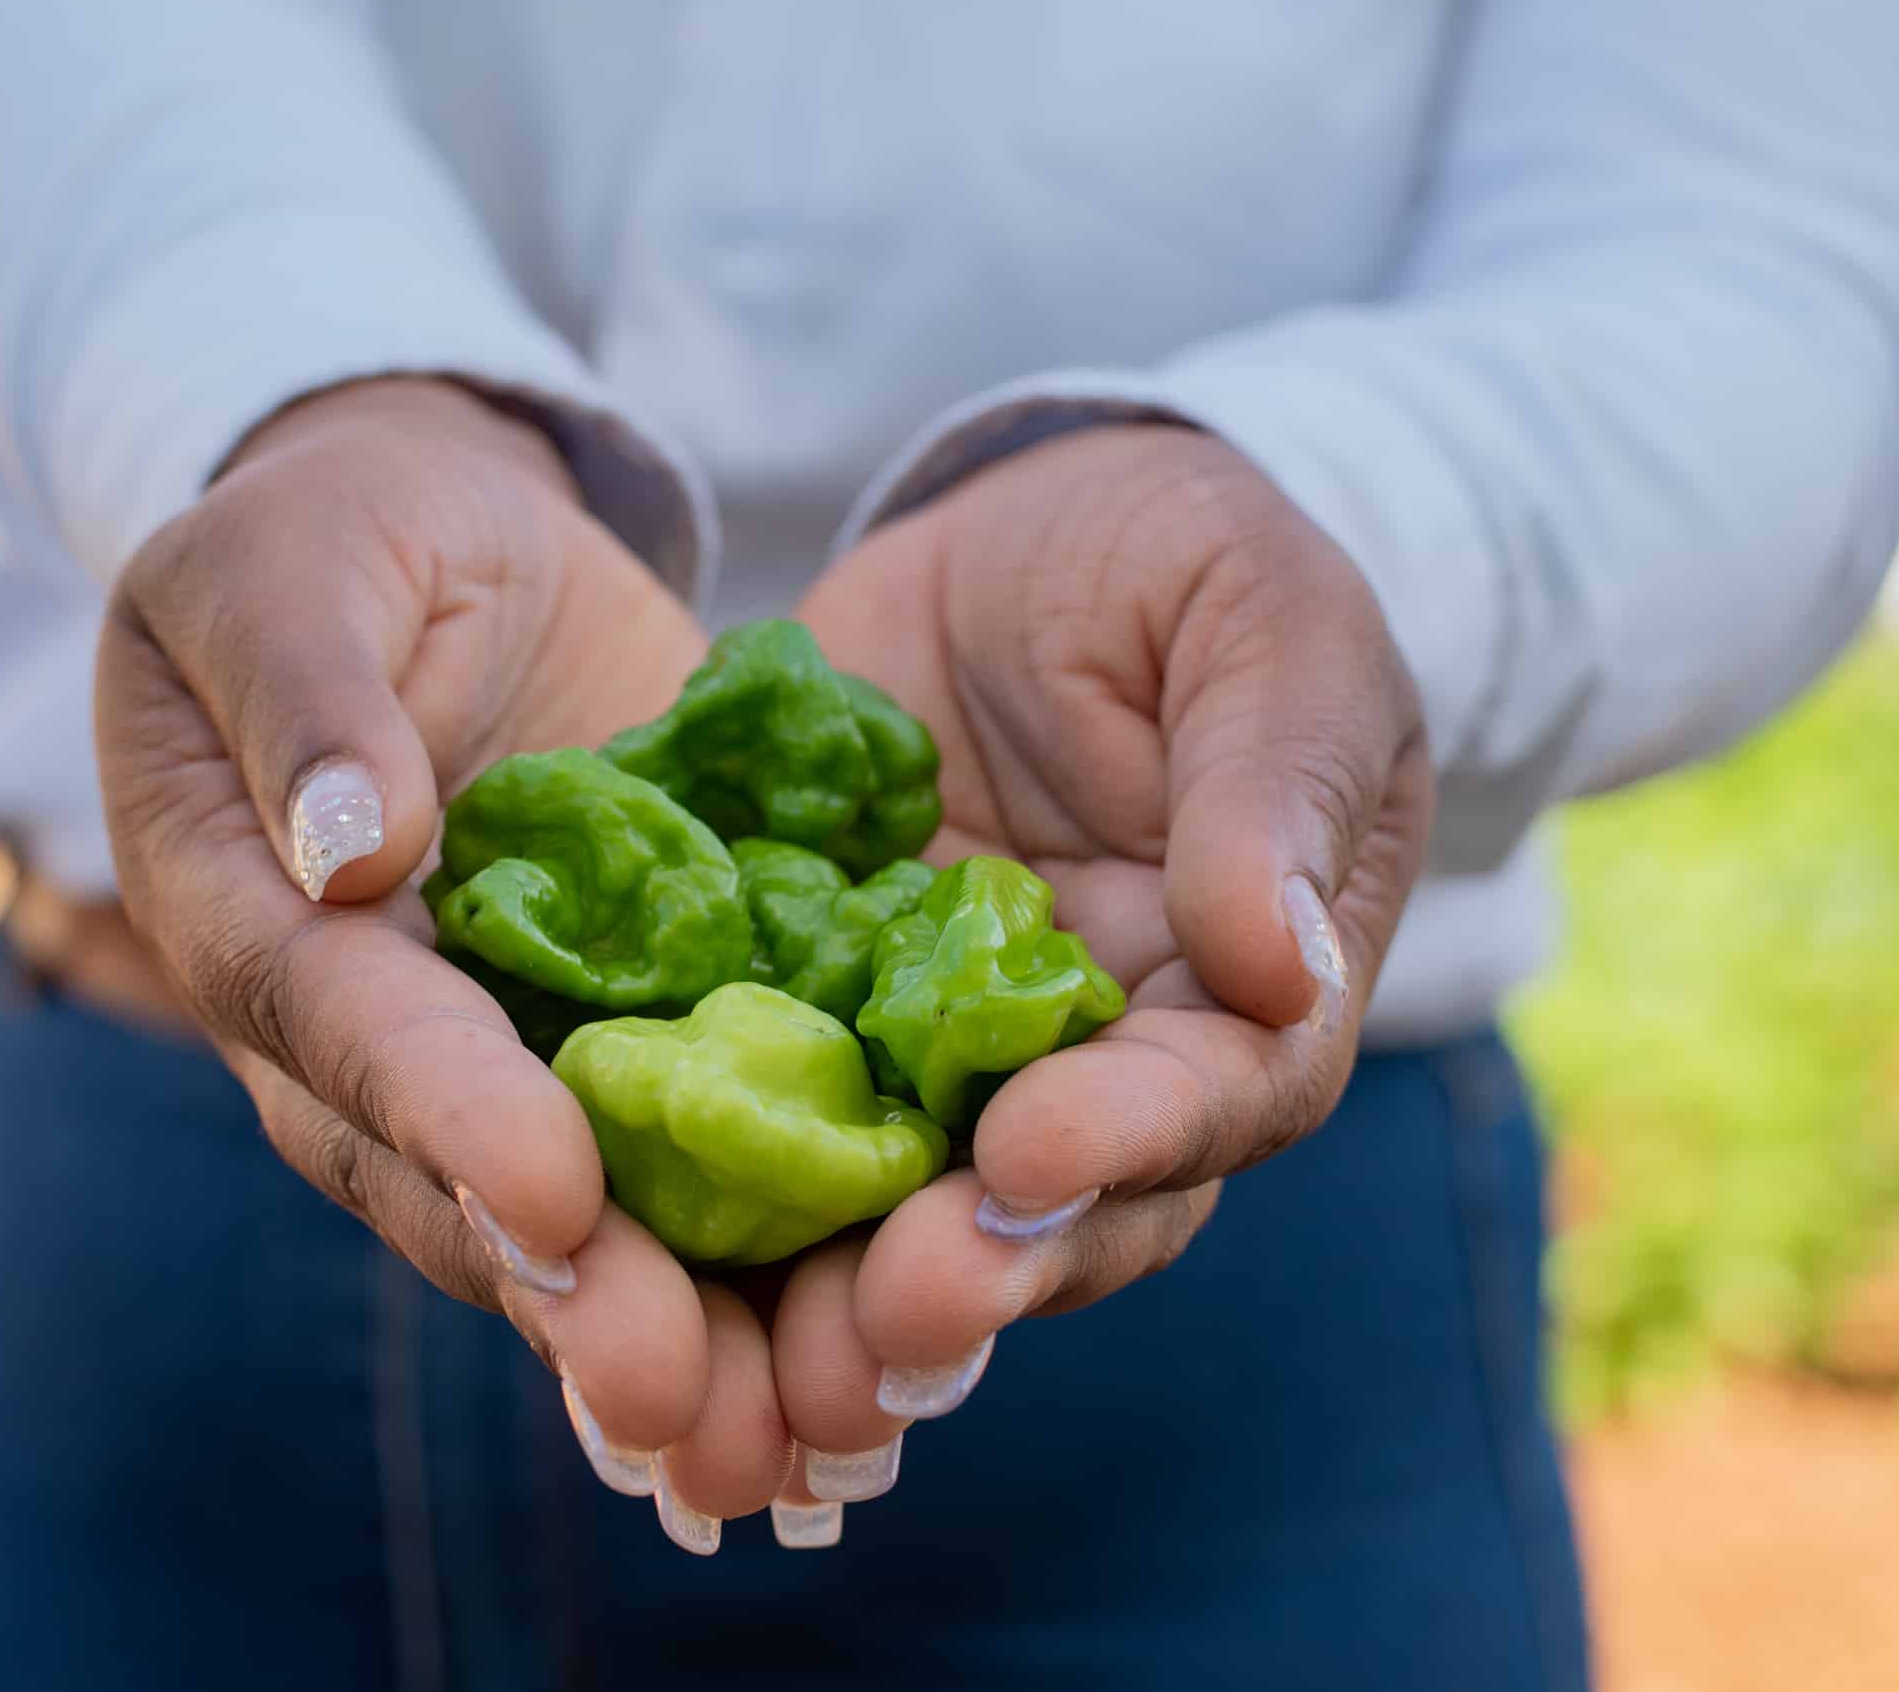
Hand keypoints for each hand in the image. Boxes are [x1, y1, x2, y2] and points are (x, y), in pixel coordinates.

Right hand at [93, 377, 788, 1535]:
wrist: (441, 546)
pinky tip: (884, 1324)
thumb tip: (350, 849)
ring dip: (688, 1329)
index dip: (446, 1119)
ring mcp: (512, 1051)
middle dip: (577, 1298)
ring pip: (588, 1220)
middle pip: (465, 1188)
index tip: (557, 1197)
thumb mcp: (287, 559)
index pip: (346, 1034)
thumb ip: (305, 688)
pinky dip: (782, 1245)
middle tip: (683, 1396)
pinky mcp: (642, 1030)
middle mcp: (376, 1036)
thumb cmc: (332, 533)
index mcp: (253, 924)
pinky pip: (703, 1149)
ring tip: (794, 1433)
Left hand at [767, 424, 1432, 1467]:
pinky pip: (750, 1106)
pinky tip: (622, 1230)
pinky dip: (697, 1184)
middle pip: (1054, 1213)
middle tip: (877, 1327)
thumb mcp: (1262, 621)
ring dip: (835, 1293)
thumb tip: (1276, 965)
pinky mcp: (804, 1014)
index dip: (1129, 1142)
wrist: (1019, 536)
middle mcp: (1094, 1069)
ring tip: (765, 1363)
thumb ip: (1276, 779)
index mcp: (1240, 993)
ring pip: (899, 1209)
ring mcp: (938, 1059)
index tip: (1027, 1156)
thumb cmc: (1189, 566)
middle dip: (969, 1274)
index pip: (1213, 1099)